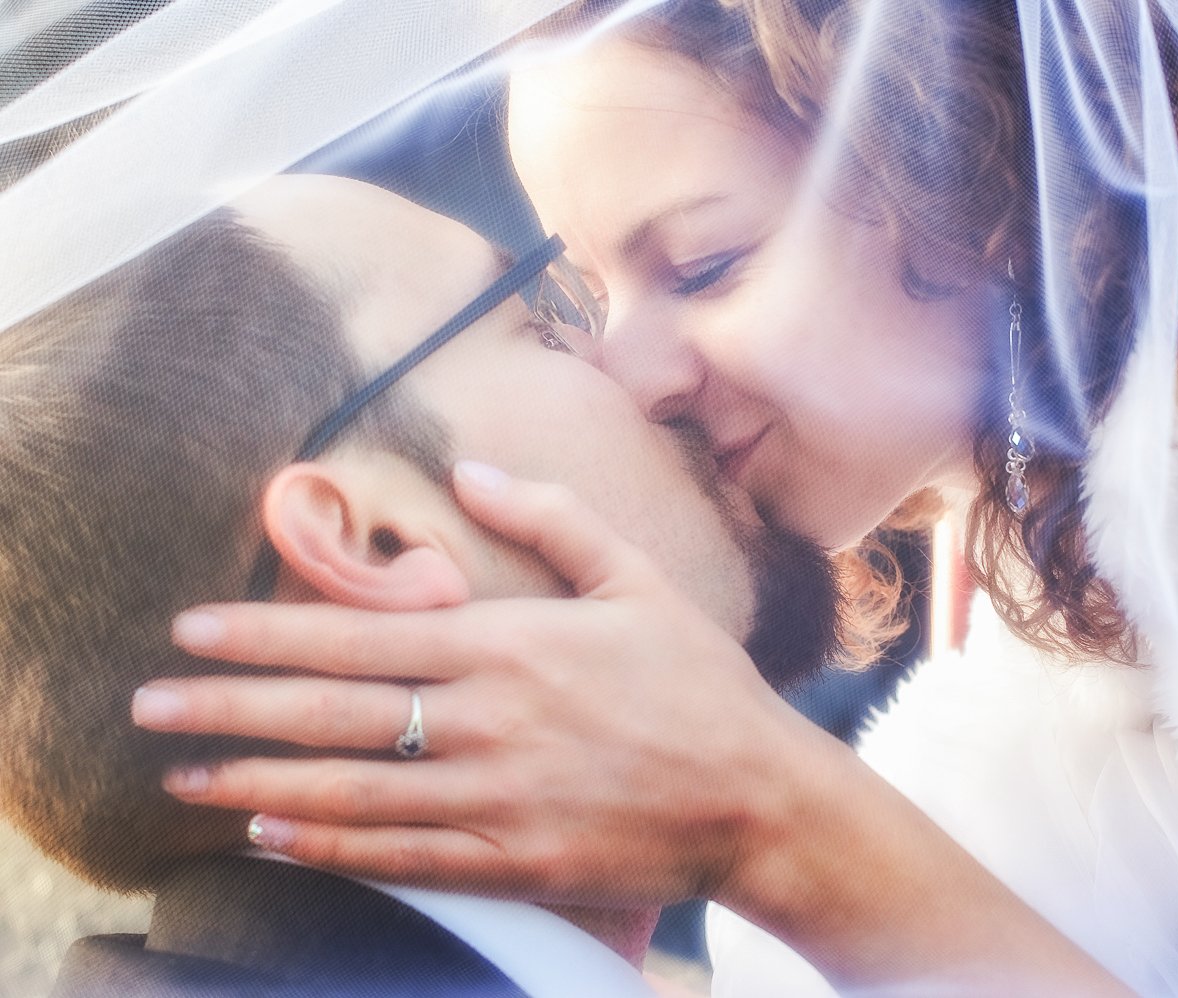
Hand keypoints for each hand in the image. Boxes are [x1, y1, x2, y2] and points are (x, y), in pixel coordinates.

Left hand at [136, 461, 825, 905]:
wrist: (759, 796)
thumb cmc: (701, 682)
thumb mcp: (640, 579)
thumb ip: (552, 518)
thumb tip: (471, 471)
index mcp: (510, 644)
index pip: (359, 634)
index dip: (266, 632)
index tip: (194, 629)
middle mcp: (487, 721)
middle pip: (332, 712)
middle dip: (229, 705)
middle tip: (149, 704)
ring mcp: (495, 799)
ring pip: (347, 790)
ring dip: (253, 779)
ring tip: (182, 773)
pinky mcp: (512, 864)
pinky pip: (398, 857)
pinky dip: (325, 846)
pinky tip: (269, 834)